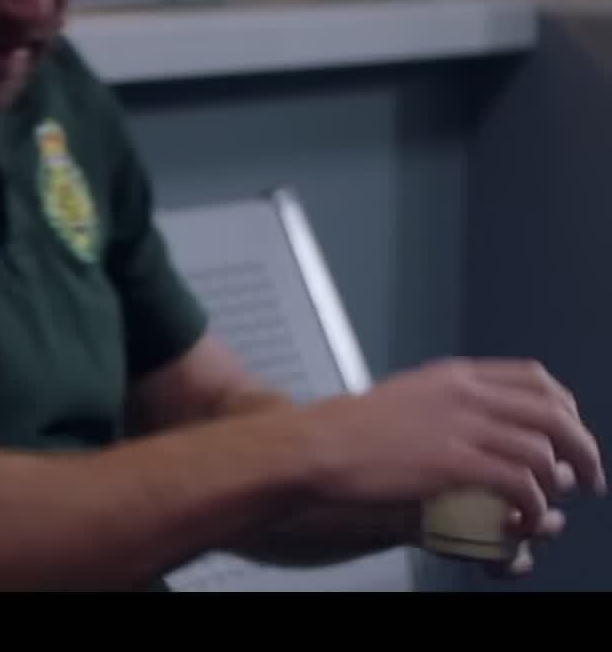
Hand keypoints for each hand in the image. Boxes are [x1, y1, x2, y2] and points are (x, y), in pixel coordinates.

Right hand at [302, 357, 605, 540]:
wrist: (311, 448)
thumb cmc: (345, 433)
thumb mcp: (403, 399)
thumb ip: (442, 404)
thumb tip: (474, 425)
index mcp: (452, 376)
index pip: (534, 378)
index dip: (566, 407)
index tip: (571, 431)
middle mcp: (464, 394)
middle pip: (552, 412)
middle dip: (583, 447)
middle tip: (588, 477)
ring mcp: (460, 426)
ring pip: (543, 450)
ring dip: (559, 483)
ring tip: (552, 508)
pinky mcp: (453, 462)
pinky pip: (519, 484)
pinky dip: (532, 506)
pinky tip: (522, 519)